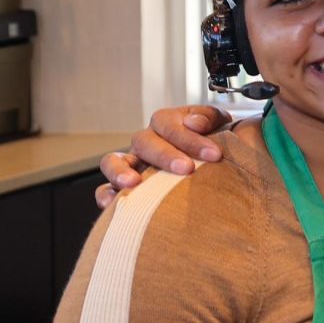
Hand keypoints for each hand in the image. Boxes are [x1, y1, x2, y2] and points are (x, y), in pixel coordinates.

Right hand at [94, 106, 232, 207]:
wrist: (212, 164)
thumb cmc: (213, 144)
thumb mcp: (218, 125)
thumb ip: (210, 118)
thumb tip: (194, 123)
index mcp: (166, 123)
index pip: (169, 124)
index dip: (191, 139)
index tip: (214, 154)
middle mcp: (146, 141)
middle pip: (145, 142)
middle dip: (165, 156)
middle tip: (186, 168)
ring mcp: (131, 163)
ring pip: (113, 161)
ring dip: (120, 171)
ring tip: (133, 183)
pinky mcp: (122, 186)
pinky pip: (105, 188)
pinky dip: (105, 194)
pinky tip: (112, 204)